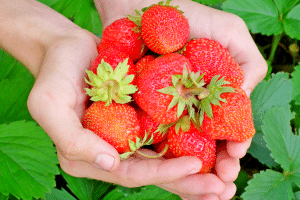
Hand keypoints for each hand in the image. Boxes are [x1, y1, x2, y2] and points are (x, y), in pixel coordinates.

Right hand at [26, 28, 212, 191]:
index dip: (164, 174)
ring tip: (225, 179)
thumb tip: (110, 163)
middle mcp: (111, 152)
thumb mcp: (49, 105)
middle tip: (222, 188)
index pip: (132, 173)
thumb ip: (72, 139)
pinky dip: (187, 144)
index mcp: (91, 156)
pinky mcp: (139, 120)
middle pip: (154, 173)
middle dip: (188, 183)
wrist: (67, 48)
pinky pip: (165, 136)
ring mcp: (127, 137)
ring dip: (194, 171)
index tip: (196, 167)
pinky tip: (211, 148)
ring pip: (164, 160)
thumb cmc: (55, 74)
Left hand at [95, 0, 266, 198]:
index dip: (233, 149)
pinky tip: (173, 177)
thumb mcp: (229, 34)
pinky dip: (162, 162)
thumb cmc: (185, 17)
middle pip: (204, 148)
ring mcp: (164, 114)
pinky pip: (151, 141)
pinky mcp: (140, 112)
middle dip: (215, 170)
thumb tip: (244, 98)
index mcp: (211, 97)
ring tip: (207, 193)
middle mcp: (189, 110)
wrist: (140, 9)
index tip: (234, 160)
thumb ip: (246, 64)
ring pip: (179, 152)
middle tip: (223, 187)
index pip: (226, 131)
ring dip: (193, 176)